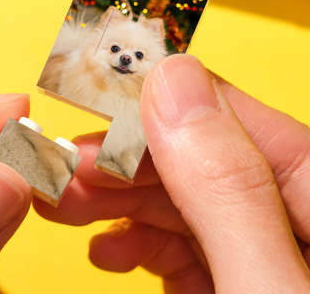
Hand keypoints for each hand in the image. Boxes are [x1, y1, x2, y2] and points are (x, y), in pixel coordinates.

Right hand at [34, 55, 309, 292]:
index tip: (93, 96)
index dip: (157, 101)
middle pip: (197, 156)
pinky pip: (181, 239)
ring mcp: (261, 246)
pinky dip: (137, 239)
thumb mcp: (266, 288)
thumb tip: (173, 78)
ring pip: (180, 195)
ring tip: (66, 203)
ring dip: (116, 197)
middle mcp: (294, 211)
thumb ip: (228, 187)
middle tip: (64, 165)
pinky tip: (108, 247)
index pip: (232, 115)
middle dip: (122, 159)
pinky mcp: (232, 275)